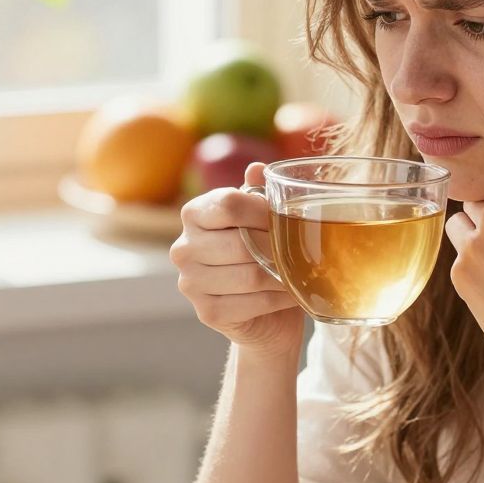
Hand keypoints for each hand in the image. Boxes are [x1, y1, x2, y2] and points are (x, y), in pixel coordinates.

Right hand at [171, 161, 304, 361]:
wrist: (262, 310)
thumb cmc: (262, 253)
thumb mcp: (260, 218)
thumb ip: (258, 192)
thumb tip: (257, 170)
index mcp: (193, 214)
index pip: (228, 204)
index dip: (263, 211)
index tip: (283, 218)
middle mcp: (183, 248)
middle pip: (241, 243)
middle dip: (277, 247)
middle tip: (300, 250)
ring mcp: (190, 283)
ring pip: (251, 275)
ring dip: (283, 275)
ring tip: (300, 272)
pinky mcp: (206, 313)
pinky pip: (253, 302)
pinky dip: (279, 299)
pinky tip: (289, 294)